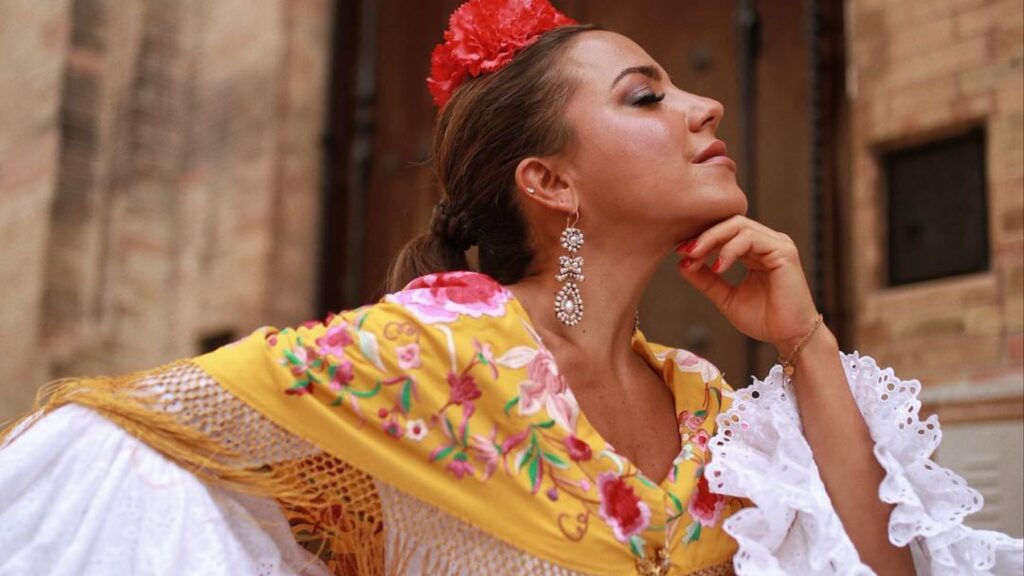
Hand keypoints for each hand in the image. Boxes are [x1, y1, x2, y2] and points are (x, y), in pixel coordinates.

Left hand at [675, 215, 821, 355]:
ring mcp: (777, 244)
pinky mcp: (784, 251)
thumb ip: (707, 280)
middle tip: (685, 251)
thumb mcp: (726, 297)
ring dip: (713, 240)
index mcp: (755, 251)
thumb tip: (681, 264)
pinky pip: (751, 239)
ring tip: (696, 257)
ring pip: (739, 226)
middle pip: (730, 223)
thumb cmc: (764, 320)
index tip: (680, 253)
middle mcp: (767, 243)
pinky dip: (730, 250)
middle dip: (704, 236)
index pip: (725, 233)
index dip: (701, 240)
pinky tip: (718, 267)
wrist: (789, 337)